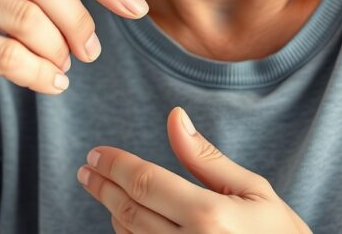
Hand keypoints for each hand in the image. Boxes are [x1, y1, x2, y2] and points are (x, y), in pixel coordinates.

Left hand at [77, 107, 310, 233]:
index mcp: (211, 217)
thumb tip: (174, 119)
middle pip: (128, 210)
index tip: (96, 154)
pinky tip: (126, 221)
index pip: (145, 183)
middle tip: (88, 169)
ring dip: (112, 211)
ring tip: (106, 190)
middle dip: (103, 186)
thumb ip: (206, 159)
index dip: (115, 165)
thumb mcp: (254, 192)